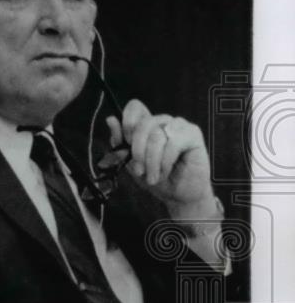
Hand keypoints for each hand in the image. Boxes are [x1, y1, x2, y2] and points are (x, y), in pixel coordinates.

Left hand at [107, 99, 217, 218]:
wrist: (178, 195)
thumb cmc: (157, 177)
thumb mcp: (131, 162)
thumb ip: (120, 142)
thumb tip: (110, 119)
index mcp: (147, 125)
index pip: (135, 107)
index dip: (127, 123)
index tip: (126, 144)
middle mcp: (162, 121)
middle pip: (143, 123)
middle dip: (137, 151)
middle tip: (139, 170)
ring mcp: (178, 125)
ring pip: (156, 135)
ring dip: (152, 161)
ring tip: (154, 176)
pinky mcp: (193, 133)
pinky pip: (173, 142)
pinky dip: (165, 161)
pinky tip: (165, 171)